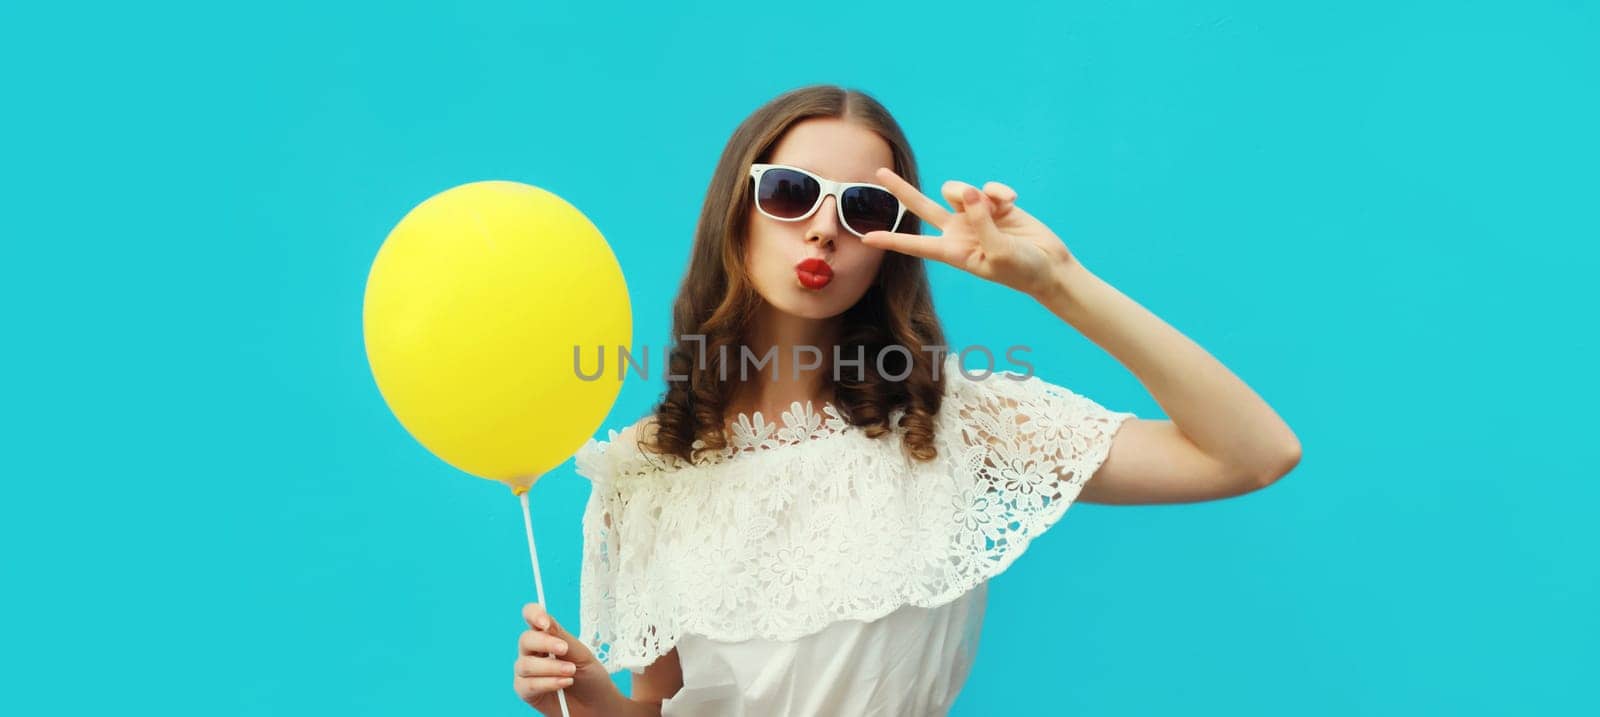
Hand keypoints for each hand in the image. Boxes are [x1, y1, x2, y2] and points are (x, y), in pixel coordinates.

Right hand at [514, 602, 614, 714]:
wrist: (596, 704)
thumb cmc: (590, 676)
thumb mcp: (581, 654)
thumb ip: (562, 638)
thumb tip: (545, 621)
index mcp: (547, 636)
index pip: (532, 616)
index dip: (533, 614)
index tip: (544, 622)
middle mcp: (533, 652)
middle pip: (526, 640)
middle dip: (545, 644)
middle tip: (564, 650)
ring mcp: (528, 672)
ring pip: (525, 664)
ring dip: (550, 668)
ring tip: (571, 672)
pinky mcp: (526, 691)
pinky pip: (527, 685)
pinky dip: (547, 683)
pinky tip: (564, 683)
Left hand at [862, 167, 1078, 300]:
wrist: (1049, 265)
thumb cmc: (1022, 269)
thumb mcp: (999, 252)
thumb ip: (981, 222)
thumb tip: (966, 192)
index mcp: (954, 251)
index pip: (916, 245)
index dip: (891, 241)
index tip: (866, 238)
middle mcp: (958, 231)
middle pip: (922, 207)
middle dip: (902, 190)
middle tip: (880, 173)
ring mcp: (975, 216)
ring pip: (957, 190)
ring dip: (974, 193)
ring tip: (998, 207)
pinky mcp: (993, 204)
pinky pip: (987, 188)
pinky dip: (998, 191)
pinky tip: (1012, 202)